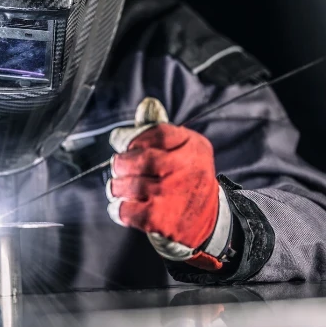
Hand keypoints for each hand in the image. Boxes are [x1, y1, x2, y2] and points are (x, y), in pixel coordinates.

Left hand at [106, 97, 227, 270]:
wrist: (208, 222)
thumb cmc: (188, 180)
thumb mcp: (185, 150)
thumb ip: (161, 129)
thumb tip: (147, 104)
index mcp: (193, 148)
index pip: (156, 133)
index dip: (133, 137)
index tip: (122, 143)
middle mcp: (186, 170)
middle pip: (138, 159)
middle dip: (121, 163)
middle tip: (119, 167)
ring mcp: (172, 195)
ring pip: (127, 185)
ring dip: (117, 187)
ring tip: (121, 188)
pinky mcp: (160, 219)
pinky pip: (125, 209)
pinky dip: (118, 208)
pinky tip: (124, 206)